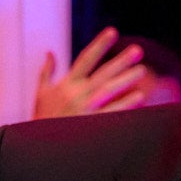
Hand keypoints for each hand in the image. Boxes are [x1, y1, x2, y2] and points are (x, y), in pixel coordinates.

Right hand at [31, 27, 149, 118]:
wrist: (39, 147)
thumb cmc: (41, 119)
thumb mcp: (41, 93)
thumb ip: (47, 71)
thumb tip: (49, 52)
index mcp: (67, 84)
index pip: (86, 58)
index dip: (100, 44)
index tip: (113, 32)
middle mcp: (77, 94)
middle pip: (103, 73)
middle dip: (121, 61)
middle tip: (138, 50)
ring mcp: (85, 109)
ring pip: (109, 90)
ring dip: (126, 79)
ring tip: (142, 70)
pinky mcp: (91, 125)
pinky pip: (112, 112)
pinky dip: (125, 104)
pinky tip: (139, 97)